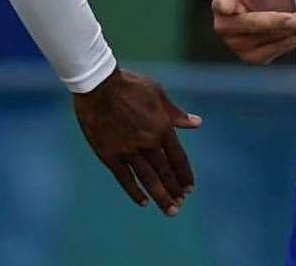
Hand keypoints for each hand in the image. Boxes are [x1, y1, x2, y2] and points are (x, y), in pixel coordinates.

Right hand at [72, 67, 201, 215]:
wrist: (98, 86)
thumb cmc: (130, 85)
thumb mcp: (158, 94)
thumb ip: (176, 114)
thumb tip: (197, 123)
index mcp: (162, 128)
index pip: (178, 159)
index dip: (184, 175)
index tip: (189, 188)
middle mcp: (148, 143)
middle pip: (165, 173)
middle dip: (175, 190)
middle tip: (181, 204)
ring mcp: (129, 151)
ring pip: (148, 180)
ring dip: (161, 197)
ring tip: (170, 210)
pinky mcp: (110, 155)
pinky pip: (125, 179)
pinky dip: (135, 192)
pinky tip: (144, 202)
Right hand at [212, 0, 295, 63]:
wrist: (261, 5)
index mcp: (222, 1)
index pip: (222, 2)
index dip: (226, 4)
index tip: (231, 6)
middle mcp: (225, 27)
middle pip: (252, 25)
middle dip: (276, 22)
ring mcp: (238, 45)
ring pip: (270, 39)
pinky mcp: (255, 57)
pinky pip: (277, 50)